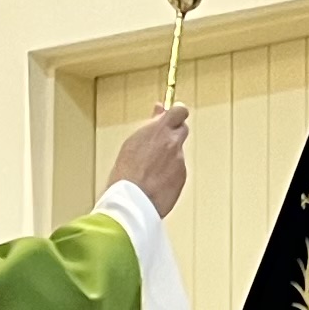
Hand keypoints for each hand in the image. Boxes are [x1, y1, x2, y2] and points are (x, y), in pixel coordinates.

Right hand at [111, 103, 189, 218]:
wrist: (132, 200)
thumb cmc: (126, 172)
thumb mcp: (133, 142)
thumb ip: (151, 125)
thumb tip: (160, 109)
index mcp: (159, 130)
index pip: (179, 111)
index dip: (177, 112)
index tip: (172, 114)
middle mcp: (172, 143)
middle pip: (182, 129)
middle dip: (174, 133)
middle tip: (160, 142)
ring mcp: (179, 160)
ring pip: (178, 152)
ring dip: (169, 157)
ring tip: (150, 170)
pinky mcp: (182, 177)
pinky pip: (178, 170)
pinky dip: (170, 174)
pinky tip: (155, 182)